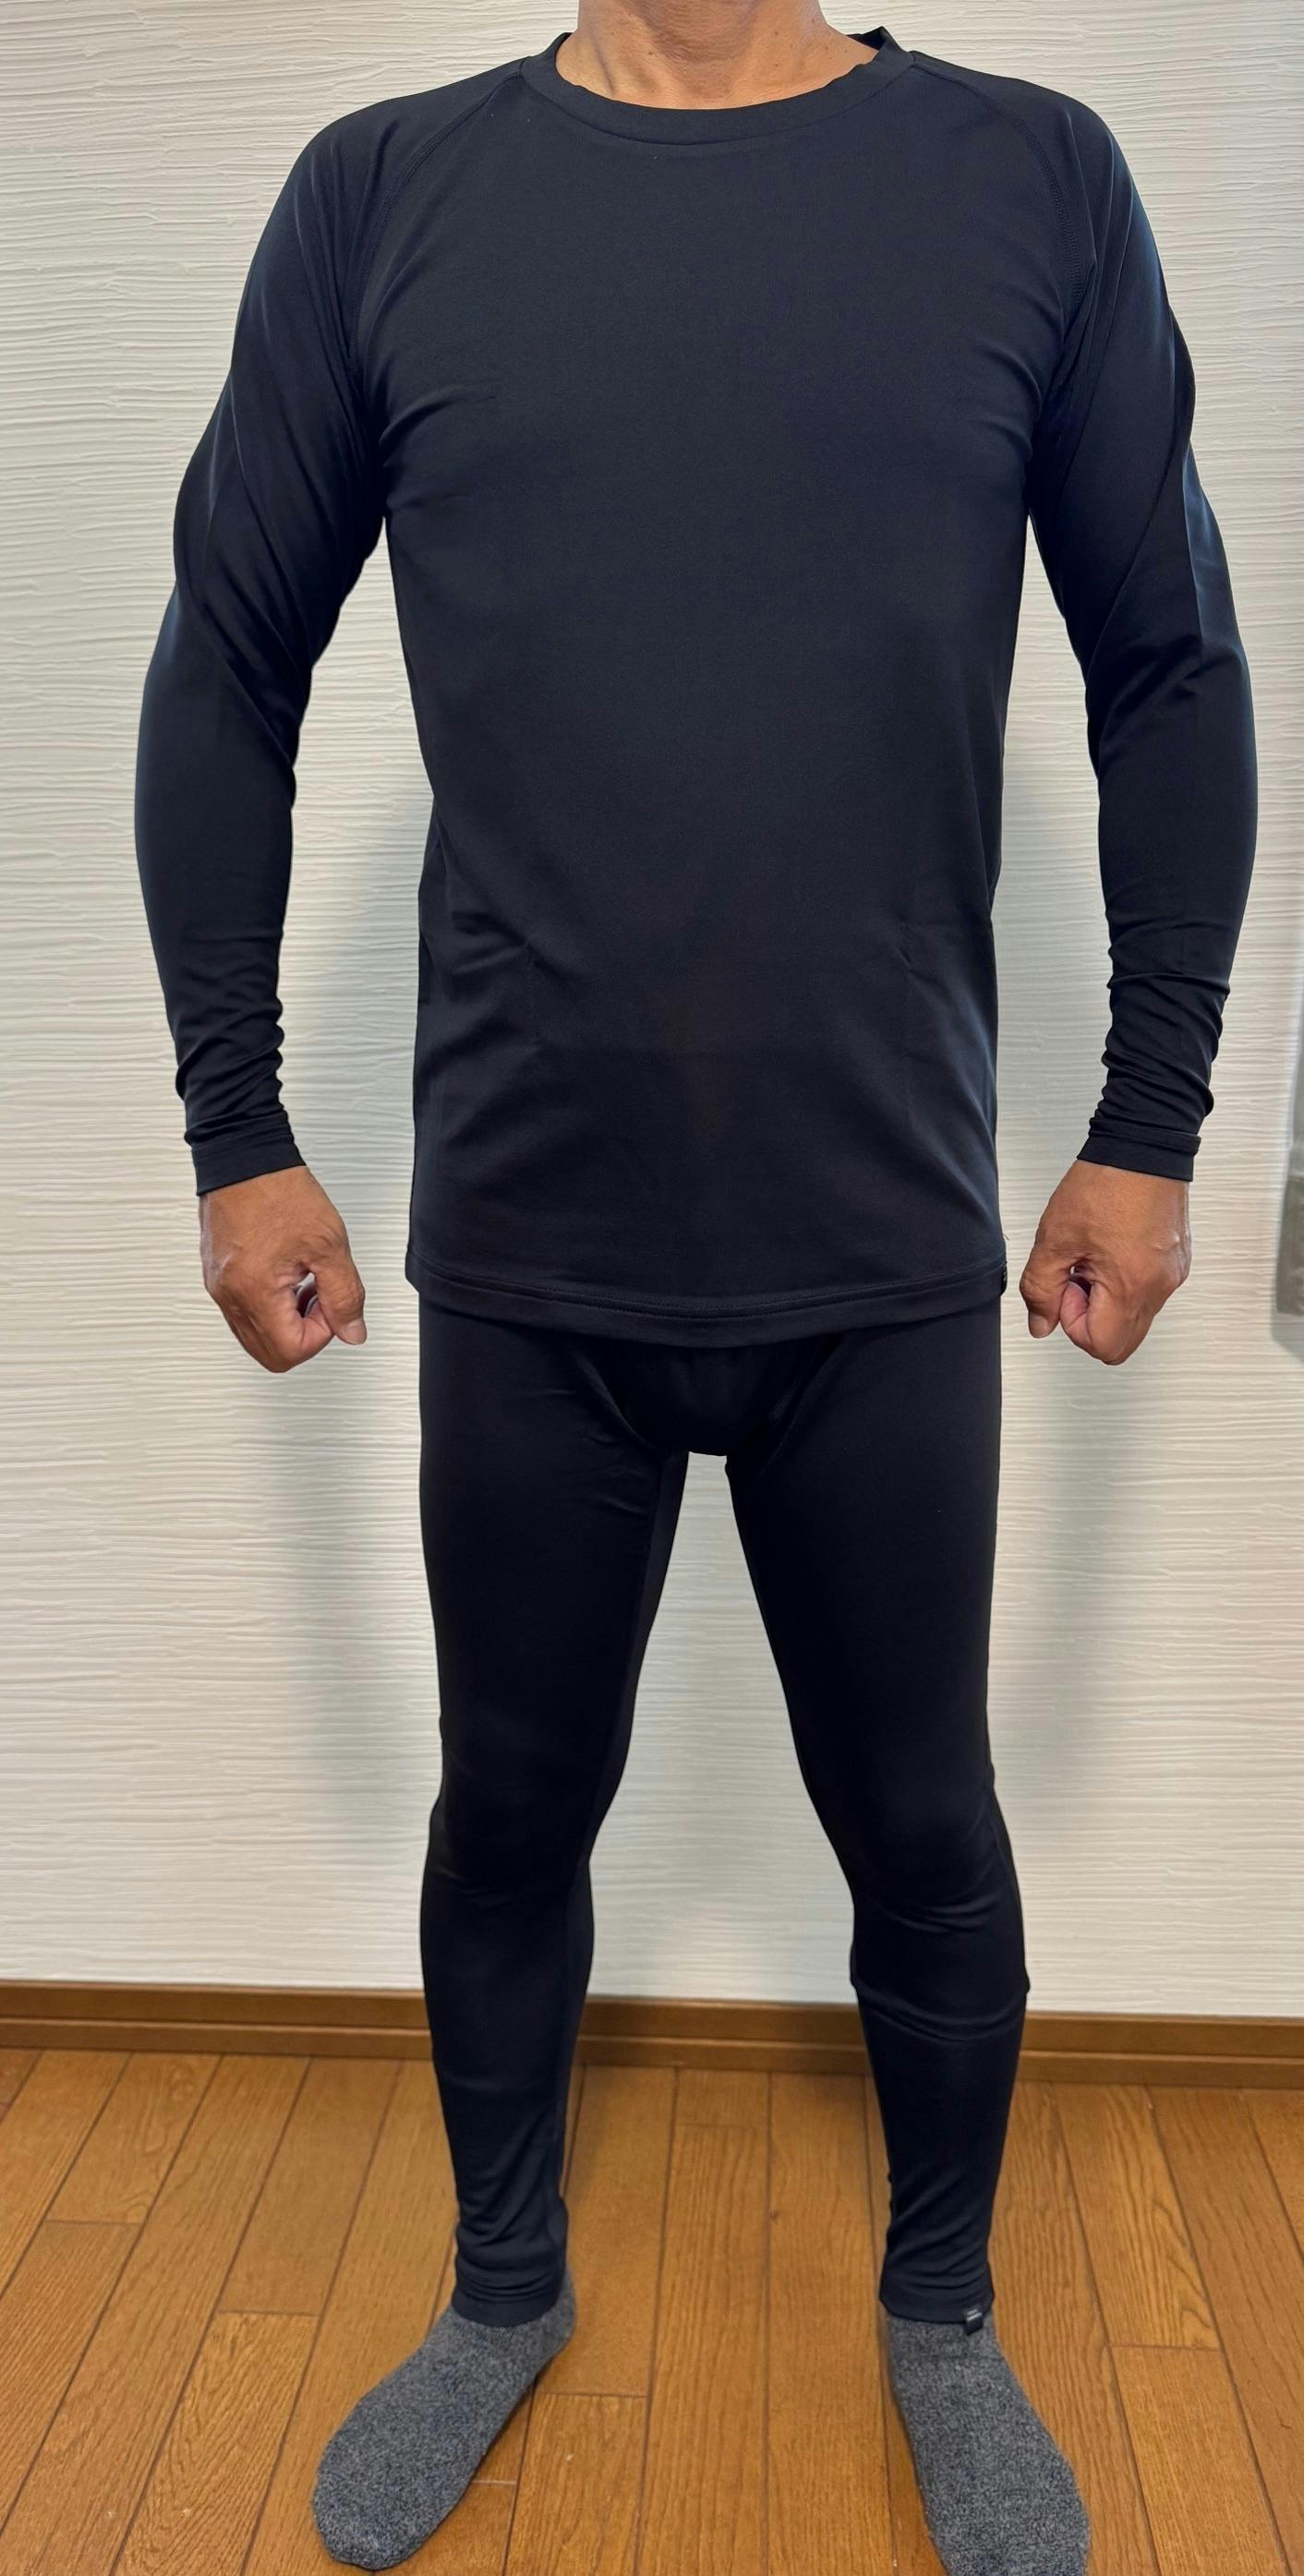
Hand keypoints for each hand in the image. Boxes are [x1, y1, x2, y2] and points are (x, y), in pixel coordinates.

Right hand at [199, 1166, 367, 1372]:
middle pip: (269, 1354)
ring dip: (287, 1321)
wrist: (244, 1156)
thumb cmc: (278, 1189)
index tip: (331, 1302)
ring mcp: (219, 1287)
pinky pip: (243, 1312)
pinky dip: (270, 1306)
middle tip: (320, 1298)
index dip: (321, 1335)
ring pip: (255, 1336)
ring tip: (306, 1283)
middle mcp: (229, 1295)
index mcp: (255, 1291)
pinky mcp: (216, 1276)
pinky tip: (288, 1275)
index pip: (290, 1352)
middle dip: (304, 1335)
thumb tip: (352, 1331)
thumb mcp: (330, 1245)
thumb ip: (346, 1295)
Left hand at [1019, 1161, 1189, 1364]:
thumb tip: (1041, 1323)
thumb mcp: (1055, 1238)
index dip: (1073, 1324)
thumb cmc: (1106, 1182)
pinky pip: (1149, 1293)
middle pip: (1122, 1342)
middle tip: (1078, 1277)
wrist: (1143, 1145)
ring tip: (1094, 1257)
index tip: (1067, 1286)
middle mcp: (1159, 1287)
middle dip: (1091, 1319)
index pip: (1102, 1346)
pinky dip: (1126, 1284)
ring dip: (1107, 1301)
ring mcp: (1172, 1275)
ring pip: (1135, 1317)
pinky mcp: (1177, 1261)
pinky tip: (1111, 1249)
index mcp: (1130, 1286)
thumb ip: (1041, 1289)